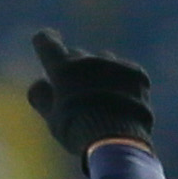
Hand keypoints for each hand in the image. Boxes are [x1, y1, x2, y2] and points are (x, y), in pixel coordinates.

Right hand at [27, 28, 153, 162]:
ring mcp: (115, 64)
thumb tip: (40, 81)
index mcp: (63, 69)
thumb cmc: (76, 131)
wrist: (116, 140)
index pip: (47, 43)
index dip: (44, 40)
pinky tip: (119, 102)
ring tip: (100, 99)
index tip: (43, 38)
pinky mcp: (136, 73)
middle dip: (73, 68)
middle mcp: (89, 60)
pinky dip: (120, 82)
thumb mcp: (51, 119)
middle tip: (74, 90)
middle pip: (76, 56)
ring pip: (102, 61)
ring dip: (98, 73)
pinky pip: (124, 71)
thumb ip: (41, 97)